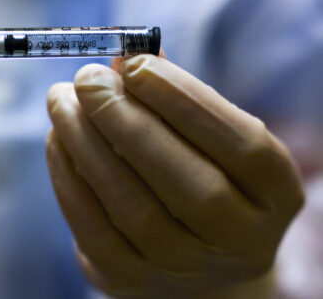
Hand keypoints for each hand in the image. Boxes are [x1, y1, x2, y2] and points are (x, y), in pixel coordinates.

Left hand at [46, 54, 303, 297]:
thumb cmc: (194, 169)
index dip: (184, 100)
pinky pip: (93, 230)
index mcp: (275, 194)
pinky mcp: (130, 279)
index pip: (242, 145)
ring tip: (61, 101)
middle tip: (86, 80)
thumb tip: (122, 56)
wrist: (182, 248)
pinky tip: (57, 140)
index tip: (133, 63)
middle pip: (190, 184)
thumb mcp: (201, 133)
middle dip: (127, 122)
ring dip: (87, 144)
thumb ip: (170, 93)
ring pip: (133, 207)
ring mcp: (185, 268)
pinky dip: (68, 178)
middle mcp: (241, 240)